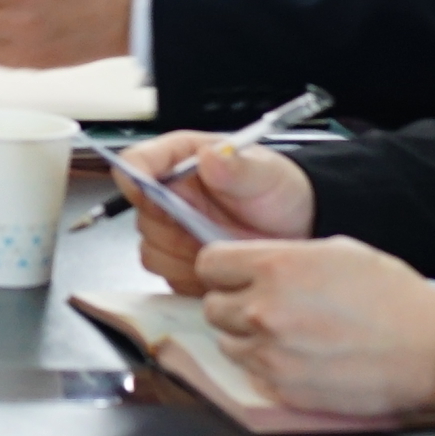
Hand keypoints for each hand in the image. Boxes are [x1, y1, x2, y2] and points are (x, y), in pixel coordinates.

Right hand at [117, 131, 317, 294]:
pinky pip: (168, 278)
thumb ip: (238, 166)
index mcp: (178, 160)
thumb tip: (210, 157)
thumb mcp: (265, 174)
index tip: (156, 197)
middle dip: (174, 228)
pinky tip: (222, 266)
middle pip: (141, 215)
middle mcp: (167, 194)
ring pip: (152, 251)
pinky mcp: (178, 263)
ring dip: (185, 257)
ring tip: (223, 247)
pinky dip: (194, 277)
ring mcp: (170, 231)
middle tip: (212, 228)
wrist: (298, 229)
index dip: (137, 179)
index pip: (136, 162)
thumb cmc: (277, 191)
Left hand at [191, 236, 434, 421]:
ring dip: (248, 337)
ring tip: (289, 333)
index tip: (236, 274)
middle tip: (267, 305)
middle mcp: (263, 310)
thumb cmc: (393, 298)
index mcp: (275, 268)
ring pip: (227, 343)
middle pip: (212, 306)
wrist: (433, 351)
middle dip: (235, 304)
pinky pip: (253, 374)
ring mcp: (271, 354)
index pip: (209, 264)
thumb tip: (253, 262)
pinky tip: (301, 357)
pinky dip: (268, 366)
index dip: (224, 269)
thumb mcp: (335, 252)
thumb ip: (283, 257)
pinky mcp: (284, 389)